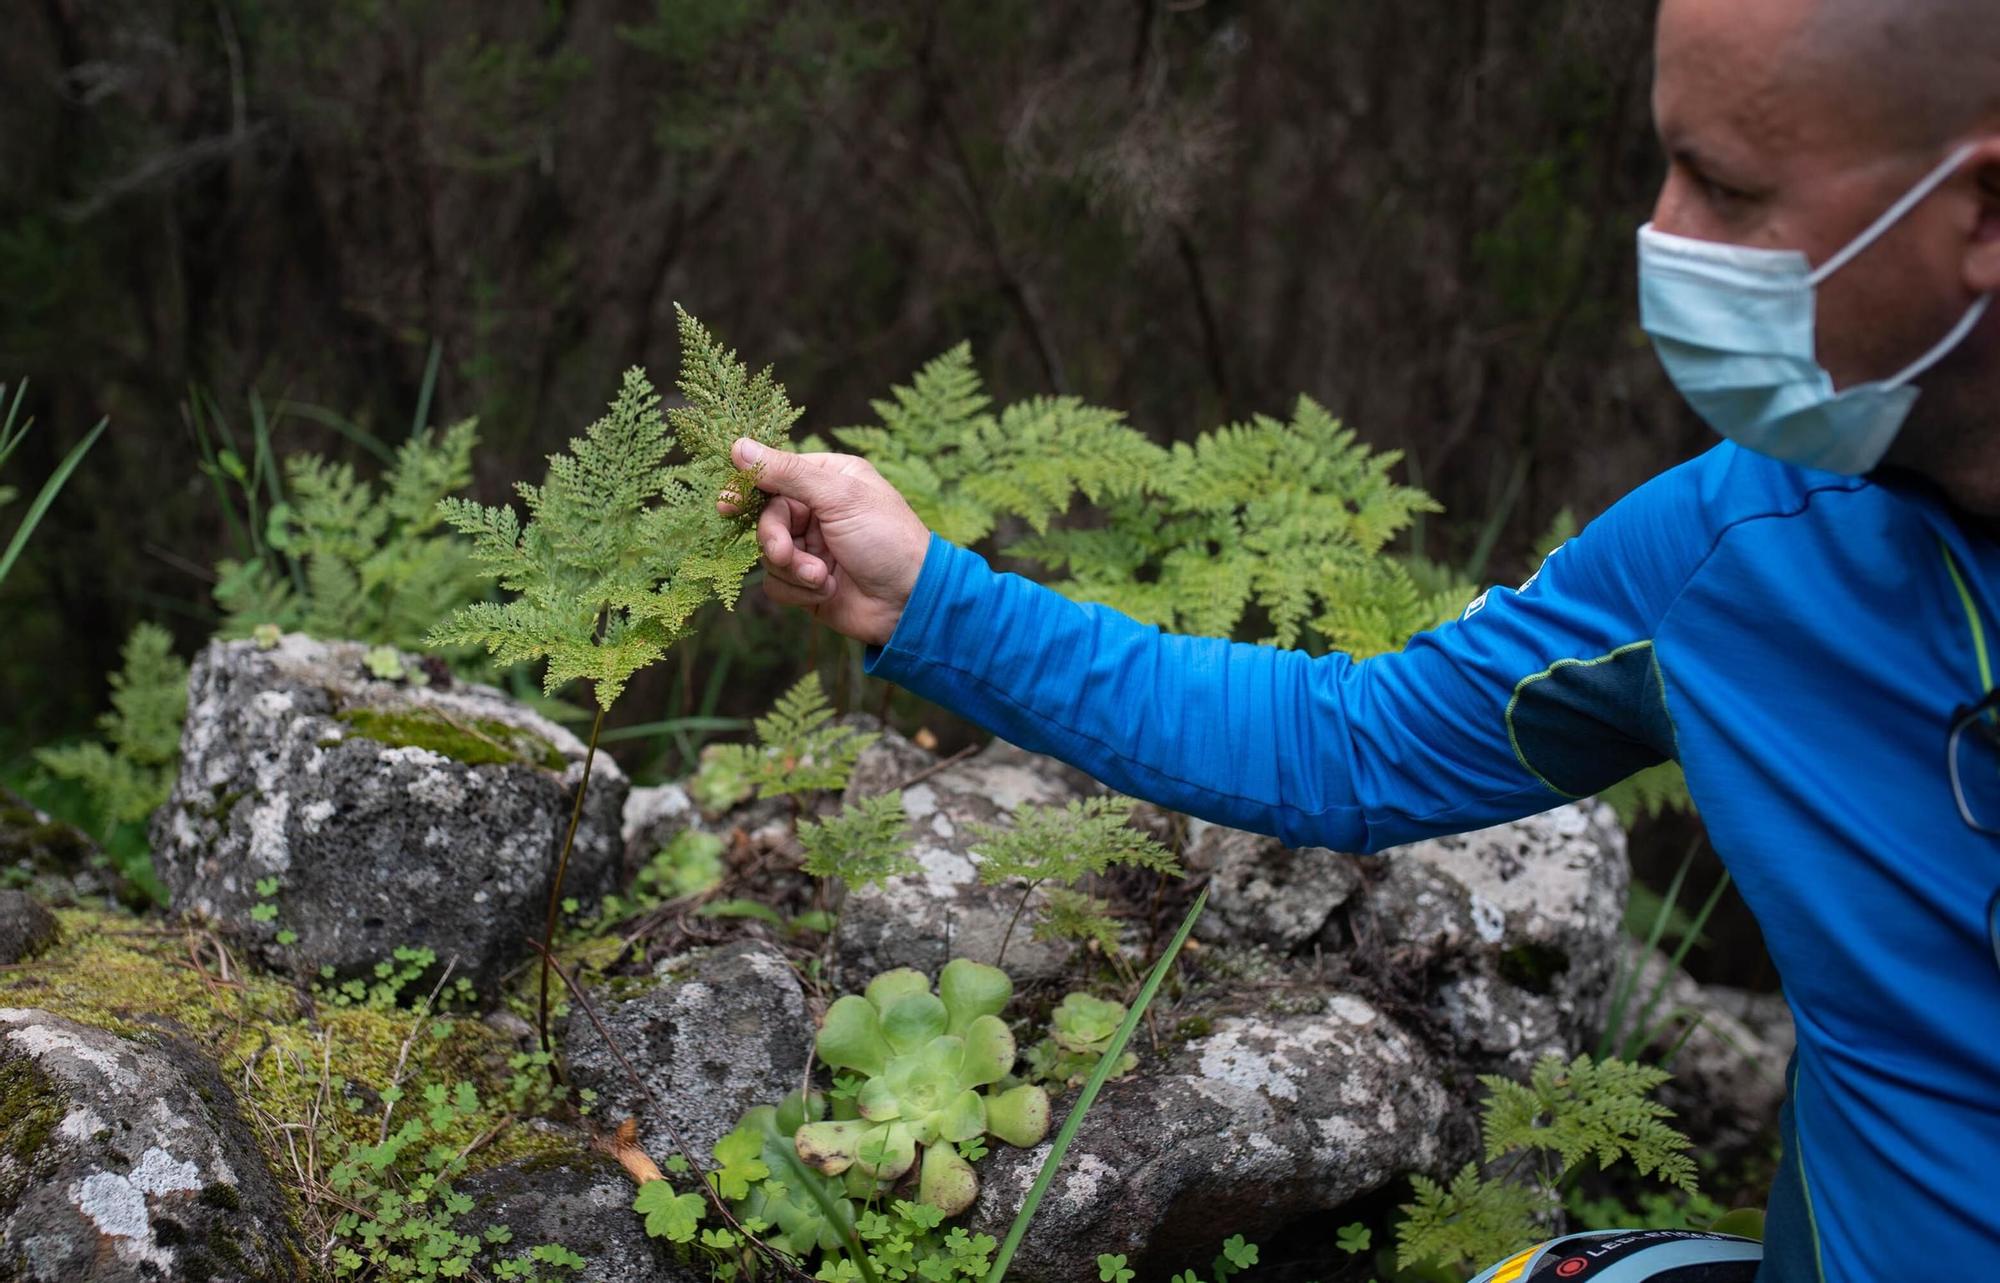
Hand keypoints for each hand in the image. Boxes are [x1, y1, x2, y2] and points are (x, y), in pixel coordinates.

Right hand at [716, 439, 930, 647]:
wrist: (910, 602)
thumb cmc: (887, 539)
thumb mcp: (839, 496)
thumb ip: (787, 472)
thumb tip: (739, 446)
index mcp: (828, 478)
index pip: (775, 474)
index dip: (749, 488)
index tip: (728, 503)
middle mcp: (817, 510)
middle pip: (766, 517)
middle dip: (775, 539)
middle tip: (785, 553)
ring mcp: (811, 547)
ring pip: (767, 554)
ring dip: (793, 569)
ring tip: (822, 578)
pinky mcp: (807, 582)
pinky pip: (776, 584)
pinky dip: (798, 590)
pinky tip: (828, 591)